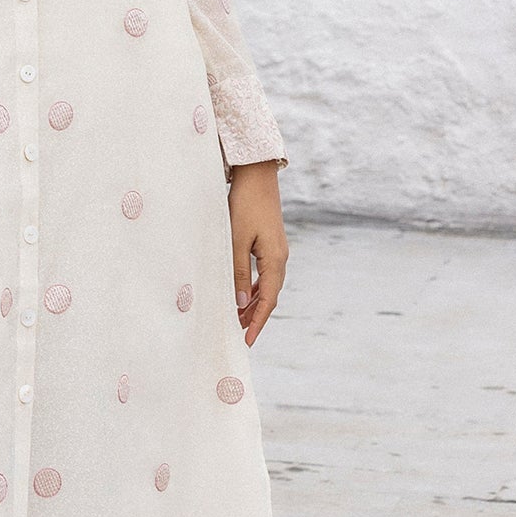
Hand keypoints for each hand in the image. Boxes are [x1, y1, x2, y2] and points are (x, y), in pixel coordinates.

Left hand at [227, 162, 287, 345]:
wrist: (257, 176)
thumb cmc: (244, 205)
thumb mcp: (235, 241)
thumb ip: (237, 273)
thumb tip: (239, 303)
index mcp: (275, 260)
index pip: (267, 300)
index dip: (257, 322)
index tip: (246, 340)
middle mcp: (280, 258)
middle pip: (269, 296)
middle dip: (255, 317)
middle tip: (239, 334)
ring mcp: (277, 251)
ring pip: (267, 286)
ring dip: (253, 303)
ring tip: (238, 319)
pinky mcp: (270, 244)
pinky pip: (264, 274)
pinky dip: (254, 288)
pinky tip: (243, 294)